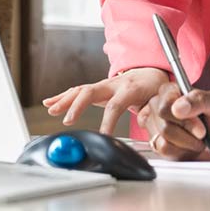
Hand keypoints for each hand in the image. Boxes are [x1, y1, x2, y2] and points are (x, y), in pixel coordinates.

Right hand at [41, 68, 169, 134]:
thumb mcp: (159, 99)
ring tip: (52, 110)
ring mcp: (103, 85)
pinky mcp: (97, 88)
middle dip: (77, 105)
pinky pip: (78, 91)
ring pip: (81, 90)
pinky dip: (63, 96)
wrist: (152, 73)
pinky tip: (50, 102)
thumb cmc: (156, 88)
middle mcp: (114, 84)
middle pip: (91, 92)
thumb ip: (152, 110)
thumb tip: (142, 118)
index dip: (108, 122)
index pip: (115, 105)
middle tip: (67, 121)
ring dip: (65, 100)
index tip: (103, 137)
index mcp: (130, 89)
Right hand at [138, 83, 209, 159]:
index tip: (200, 122)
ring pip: (162, 139)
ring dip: (186, 143)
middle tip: (203, 132)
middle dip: (188, 131)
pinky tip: (190, 147)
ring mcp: (160, 128)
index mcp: (172, 92)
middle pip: (163, 123)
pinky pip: (163, 151)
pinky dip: (181, 151)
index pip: (164, 104)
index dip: (182, 117)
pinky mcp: (162, 146)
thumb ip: (199, 100)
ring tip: (198, 139)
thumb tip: (177, 108)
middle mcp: (162, 109)